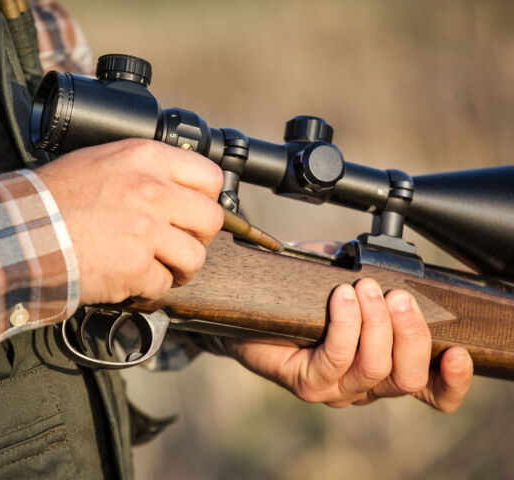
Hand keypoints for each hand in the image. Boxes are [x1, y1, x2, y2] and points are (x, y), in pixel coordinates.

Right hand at [36, 139, 223, 304]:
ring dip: (181, 267)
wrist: (21, 230)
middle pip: (211, 219)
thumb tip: (177, 187)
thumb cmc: (54, 197)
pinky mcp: (135, 267)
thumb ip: (145, 170)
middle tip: (181, 243)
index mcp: (147, 158)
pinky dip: (150, 288)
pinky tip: (132, 279)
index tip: (196, 212)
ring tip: (161, 267)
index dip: (207, 199)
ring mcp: (146, 230)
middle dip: (200, 237)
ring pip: (195, 257)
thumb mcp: (104, 161)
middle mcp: (153, 191)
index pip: (210, 176)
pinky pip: (163, 284)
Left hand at [224, 278, 472, 412]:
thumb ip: (374, 274)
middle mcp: (365, 385)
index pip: (431, 389)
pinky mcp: (307, 384)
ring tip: (364, 289)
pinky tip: (341, 297)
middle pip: (407, 377)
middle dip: (409, 332)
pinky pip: (335, 359)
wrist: (252, 308)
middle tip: (396, 295)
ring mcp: (336, 388)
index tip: (459, 352)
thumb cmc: (303, 294)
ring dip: (376, 324)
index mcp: (385, 365)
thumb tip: (391, 262)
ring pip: (374, 369)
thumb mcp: (346, 276)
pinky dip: (345, 325)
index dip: (451, 379)